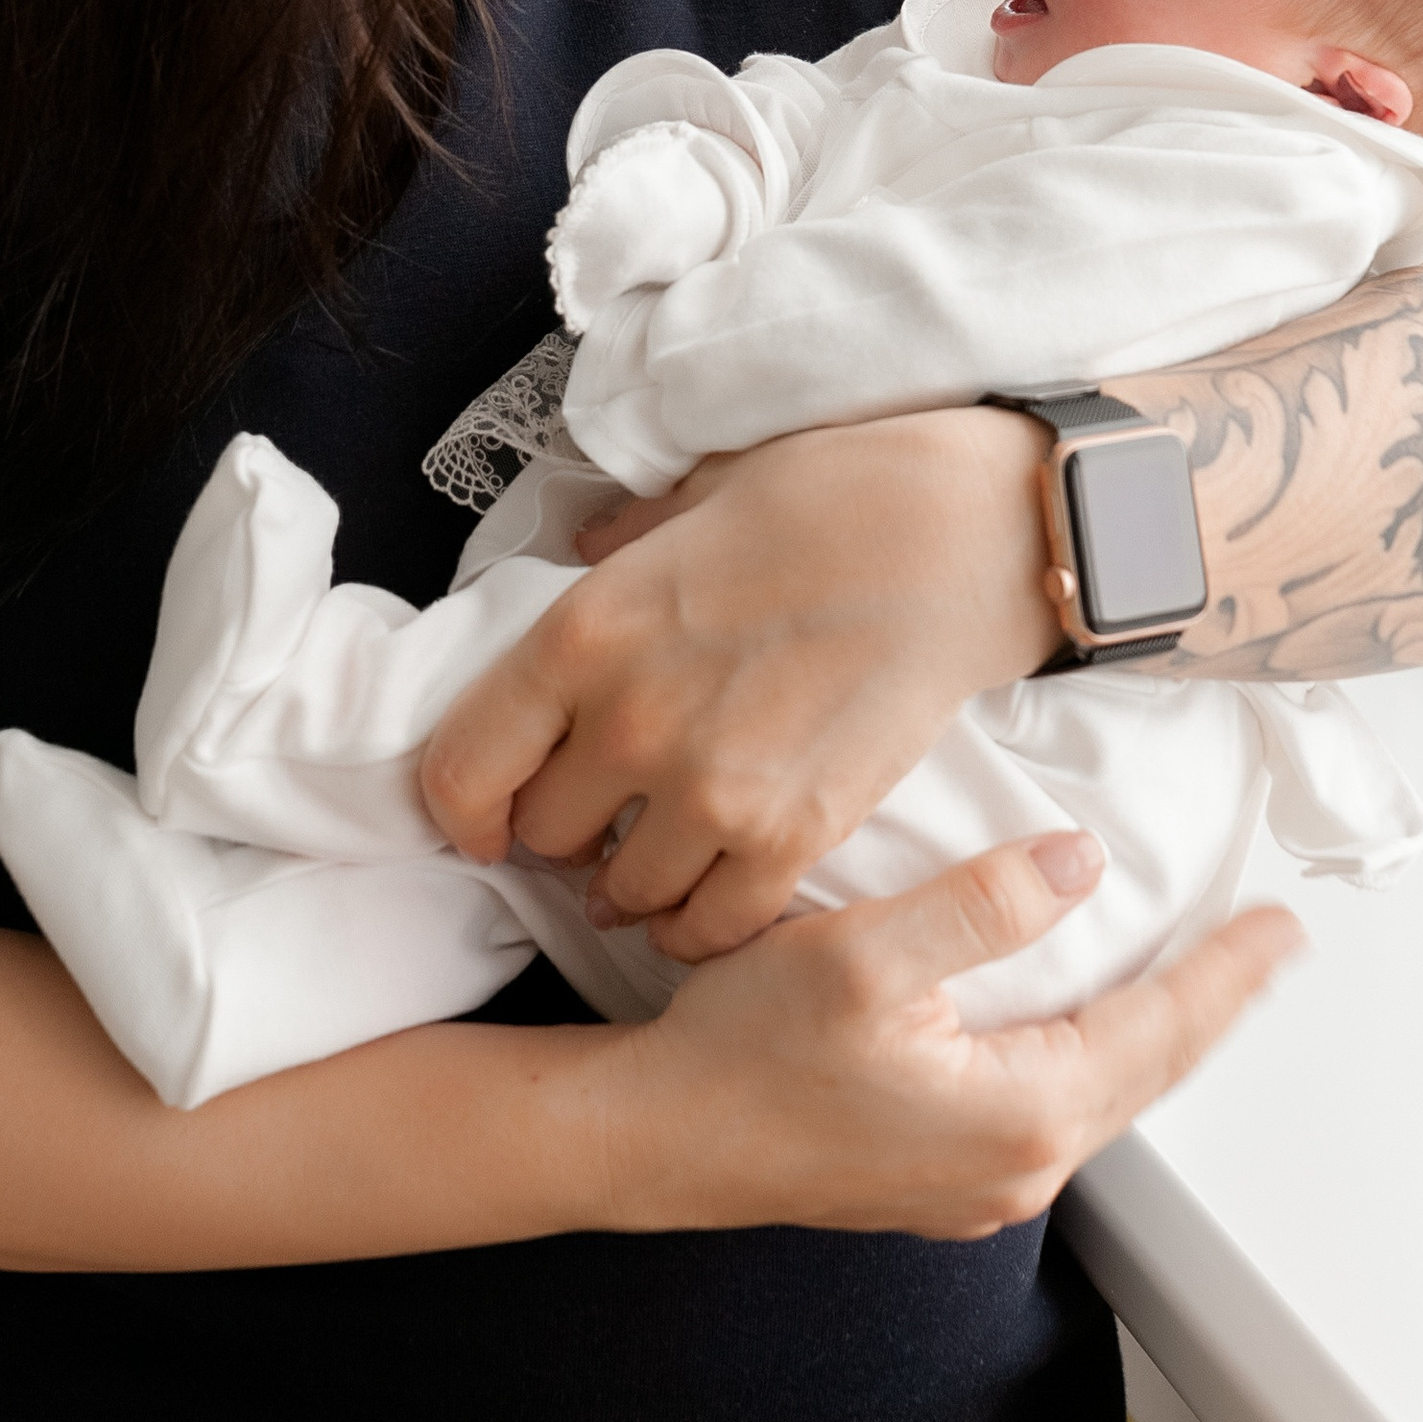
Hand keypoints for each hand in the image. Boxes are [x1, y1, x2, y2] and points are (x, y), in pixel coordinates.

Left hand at [417, 408, 1064, 959]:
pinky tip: (710, 900)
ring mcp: (710, 791)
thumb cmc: (832, 495)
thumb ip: (623, 546)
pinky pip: (711, 926)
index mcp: (584, 633)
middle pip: (541, 835)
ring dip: (628, 884)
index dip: (460, 808)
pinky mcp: (791, 837)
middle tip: (594, 817)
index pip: (460, 767)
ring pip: (619, 894)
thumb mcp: (696, 496)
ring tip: (652, 861)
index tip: (483, 817)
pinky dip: (701, 925)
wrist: (962, 538)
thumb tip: (586, 550)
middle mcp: (628, 724)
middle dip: (558, 830)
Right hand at [597, 831, 1305, 1238]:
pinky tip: (1078, 1029)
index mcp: (1020, 1111)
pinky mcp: (934, 1184)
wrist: (652, 1142)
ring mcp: (973, 1187)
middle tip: (1262, 951)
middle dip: (1207, 1007)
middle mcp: (1015, 1167)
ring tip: (1189, 981)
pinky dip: (1084, 1063)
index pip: (1160, 1030)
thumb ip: (981, 906)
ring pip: (1096, 1096)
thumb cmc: (741, 1053)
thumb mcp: (862, 954)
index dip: (1227, 973)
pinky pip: (1046, 1112)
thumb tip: (1080, 866)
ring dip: (1145, 1036)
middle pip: (1144, 1073)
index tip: (1286, 930)